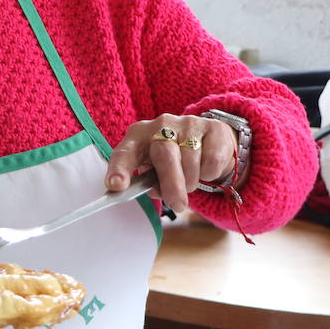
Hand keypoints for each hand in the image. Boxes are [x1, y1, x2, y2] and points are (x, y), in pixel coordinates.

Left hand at [105, 115, 236, 214]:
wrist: (207, 141)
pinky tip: (204, 167)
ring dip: (191, 181)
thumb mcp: (154, 171)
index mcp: (138, 136)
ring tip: (189, 179)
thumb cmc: (171, 161)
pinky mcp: (213, 128)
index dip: (120, 168)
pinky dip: (209, 173)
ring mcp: (187, 123)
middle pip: (164, 155)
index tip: (116, 185)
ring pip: (191, 162)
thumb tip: (155, 190)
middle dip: (171, 183)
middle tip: (177, 204)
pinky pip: (212, 160)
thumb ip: (150, 182)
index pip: (125, 152)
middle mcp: (160, 125)